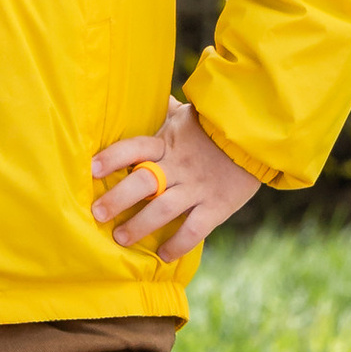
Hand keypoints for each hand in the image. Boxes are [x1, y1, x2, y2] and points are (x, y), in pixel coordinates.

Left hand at [89, 98, 262, 259]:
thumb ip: (163, 113)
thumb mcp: (187, 115)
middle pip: (143, 183)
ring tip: (120, 238)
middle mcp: (179, 166)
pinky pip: (194, 230)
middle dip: (117, 199)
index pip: (134, 147)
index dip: (112, 157)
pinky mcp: (217, 206)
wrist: (259, 138)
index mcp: (168, 143)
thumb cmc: (215, 127)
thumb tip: (143, 96)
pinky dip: (177, 244)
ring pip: (163, 209)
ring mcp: (198, 188)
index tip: (91, 168)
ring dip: (139, 226)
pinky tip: (162, 255)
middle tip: (97, 213)